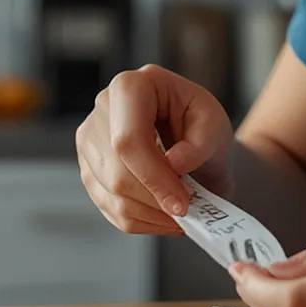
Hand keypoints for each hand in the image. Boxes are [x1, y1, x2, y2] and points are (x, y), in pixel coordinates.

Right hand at [76, 64, 234, 234]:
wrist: (197, 144)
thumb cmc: (204, 128)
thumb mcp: (215, 126)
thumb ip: (200, 143)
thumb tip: (173, 164)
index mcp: (132, 86)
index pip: (127, 138)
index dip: (153, 176)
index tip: (181, 202)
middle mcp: (103, 109)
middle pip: (116, 171)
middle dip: (155, 199)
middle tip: (186, 210)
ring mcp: (91, 141)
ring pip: (112, 194)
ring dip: (151, 214)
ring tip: (180, 213)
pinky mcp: (90, 170)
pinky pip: (111, 208)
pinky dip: (142, 220)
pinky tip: (164, 215)